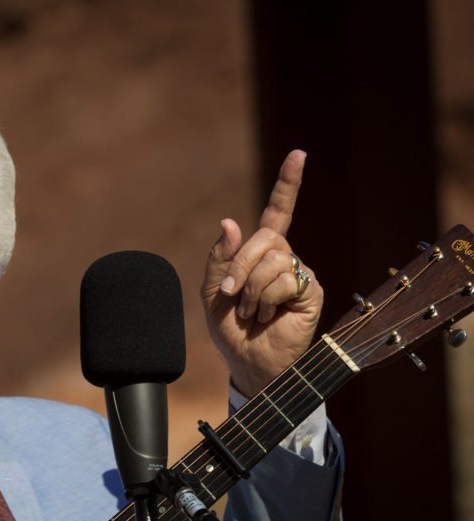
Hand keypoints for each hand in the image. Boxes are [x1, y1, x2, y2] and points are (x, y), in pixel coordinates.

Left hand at [201, 150, 323, 396]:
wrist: (246, 362)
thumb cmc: (230, 329)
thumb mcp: (213, 292)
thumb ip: (220, 258)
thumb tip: (232, 222)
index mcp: (261, 254)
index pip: (279, 212)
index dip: (288, 184)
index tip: (299, 154)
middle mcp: (284, 259)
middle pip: (265, 238)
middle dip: (240, 266)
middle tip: (233, 296)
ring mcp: (300, 274)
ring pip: (273, 260)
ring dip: (252, 290)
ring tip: (253, 312)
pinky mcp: (311, 292)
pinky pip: (285, 279)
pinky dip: (267, 299)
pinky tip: (268, 316)